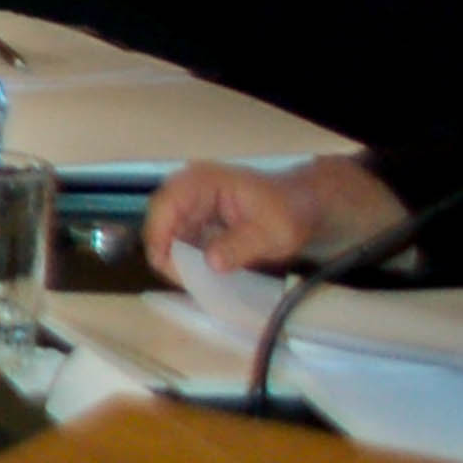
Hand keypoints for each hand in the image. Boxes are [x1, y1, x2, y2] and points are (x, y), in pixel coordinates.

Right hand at [149, 150, 392, 280]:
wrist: (303, 206)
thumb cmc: (289, 214)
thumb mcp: (272, 233)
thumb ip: (241, 246)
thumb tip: (210, 263)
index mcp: (203, 182)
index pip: (165, 205)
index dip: (159, 236)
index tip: (167, 267)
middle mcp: (188, 188)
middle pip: (160, 220)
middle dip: (166, 251)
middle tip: (183, 280)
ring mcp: (190, 203)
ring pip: (166, 232)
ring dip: (176, 257)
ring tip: (194, 280)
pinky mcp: (194, 217)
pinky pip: (178, 239)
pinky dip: (186, 257)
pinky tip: (200, 273)